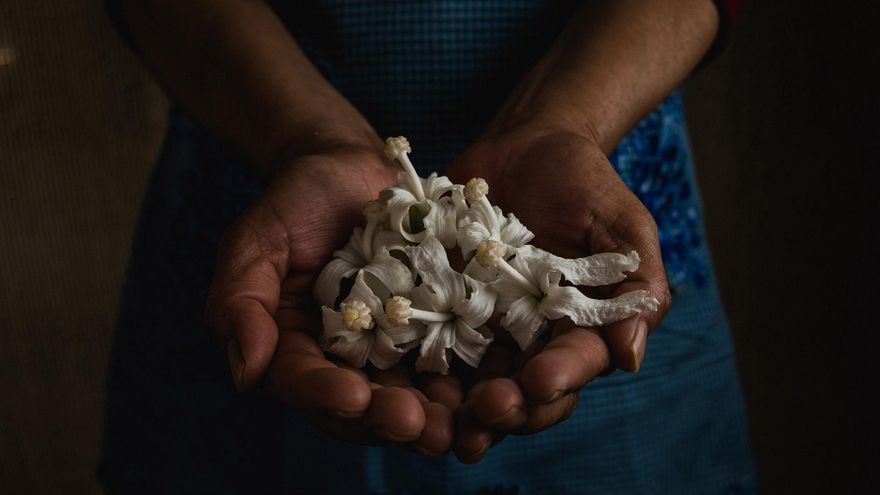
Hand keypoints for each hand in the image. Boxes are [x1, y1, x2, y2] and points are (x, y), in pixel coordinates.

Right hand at [203, 145, 452, 453]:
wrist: (350, 171)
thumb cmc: (295, 203)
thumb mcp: (255, 241)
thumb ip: (240, 301)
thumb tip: (246, 373)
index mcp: (293, 348)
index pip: (303, 383)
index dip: (326, 395)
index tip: (354, 396)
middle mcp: (343, 361)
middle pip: (362, 405)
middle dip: (388, 418)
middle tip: (417, 424)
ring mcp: (390, 350)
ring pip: (409, 394)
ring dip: (433, 414)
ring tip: (455, 422)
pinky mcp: (432, 331)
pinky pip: (450, 361)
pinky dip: (468, 379)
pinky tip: (490, 387)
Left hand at [442, 126, 671, 460]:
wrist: (525, 146)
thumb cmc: (585, 184)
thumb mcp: (624, 227)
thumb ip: (636, 288)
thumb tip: (630, 357)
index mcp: (577, 330)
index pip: (573, 365)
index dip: (559, 378)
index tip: (540, 380)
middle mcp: (529, 340)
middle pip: (521, 392)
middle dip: (507, 407)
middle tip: (486, 408)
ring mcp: (482, 327)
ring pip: (471, 383)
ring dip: (456, 406)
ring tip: (439, 417)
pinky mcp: (440, 306)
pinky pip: (425, 340)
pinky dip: (411, 363)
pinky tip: (397, 377)